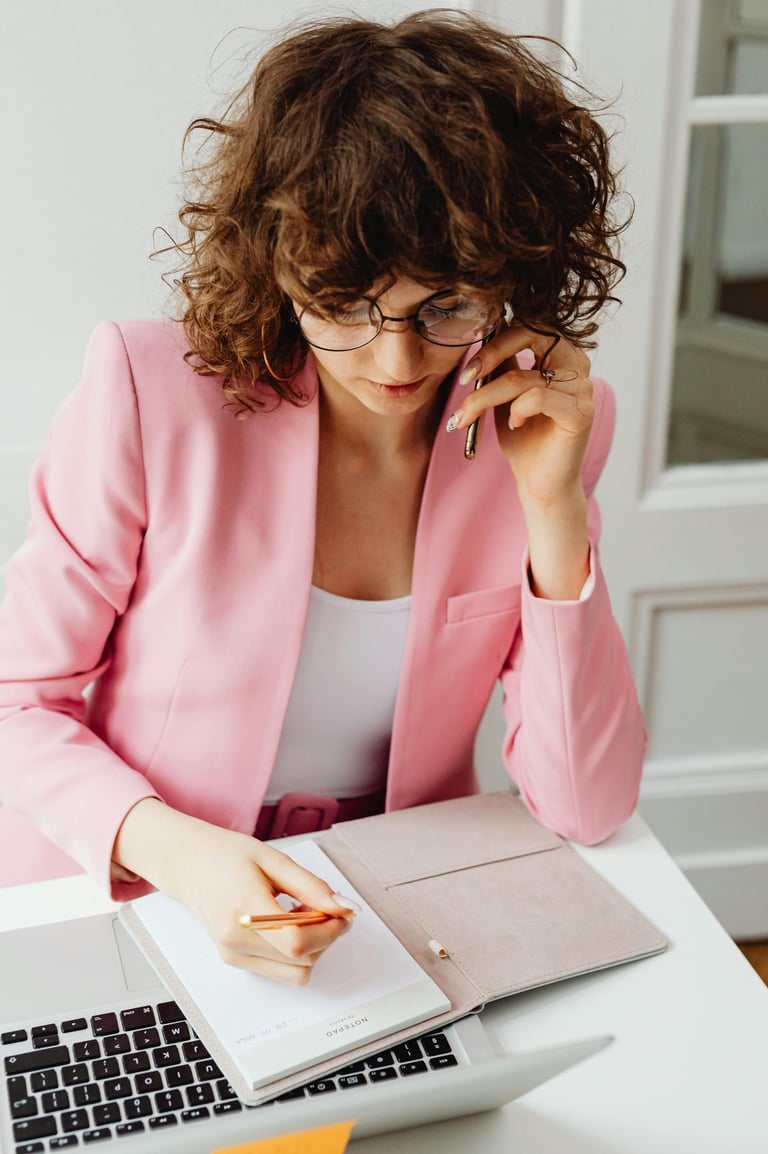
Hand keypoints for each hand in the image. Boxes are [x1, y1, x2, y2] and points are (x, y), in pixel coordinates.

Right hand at [113, 799, 355, 983]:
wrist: (188, 865)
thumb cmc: (226, 856)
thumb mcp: (274, 860)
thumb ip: (312, 887)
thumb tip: (344, 907)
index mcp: (245, 910)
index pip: (298, 942)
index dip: (329, 931)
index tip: (341, 912)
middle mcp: (237, 941)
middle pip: (302, 960)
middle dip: (325, 936)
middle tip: (324, 905)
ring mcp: (234, 955)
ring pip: (296, 972)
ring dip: (312, 946)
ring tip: (302, 912)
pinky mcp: (235, 961)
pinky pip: (280, 969)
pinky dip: (295, 951)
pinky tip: (288, 922)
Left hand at [447, 324, 593, 505]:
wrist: (538, 482)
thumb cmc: (524, 438)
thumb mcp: (504, 394)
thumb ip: (502, 364)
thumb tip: (484, 334)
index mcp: (561, 354)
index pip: (530, 326)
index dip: (495, 341)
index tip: (469, 367)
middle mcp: (578, 365)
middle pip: (531, 338)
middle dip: (491, 355)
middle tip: (466, 379)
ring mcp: (583, 389)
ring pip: (524, 379)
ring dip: (487, 397)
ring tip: (468, 416)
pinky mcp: (581, 413)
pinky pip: (538, 398)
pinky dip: (517, 410)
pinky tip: (514, 423)